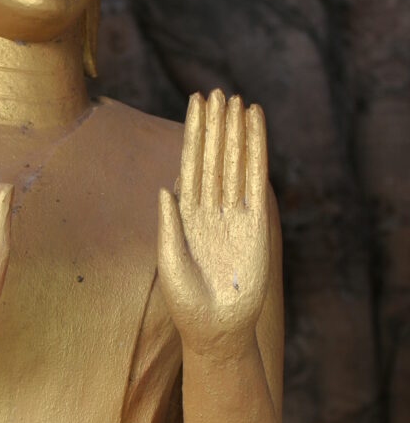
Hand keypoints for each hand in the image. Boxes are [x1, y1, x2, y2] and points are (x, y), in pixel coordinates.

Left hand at [157, 90, 270, 358]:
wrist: (216, 330)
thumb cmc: (186, 303)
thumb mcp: (169, 263)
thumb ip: (168, 226)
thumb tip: (164, 188)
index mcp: (185, 214)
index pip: (190, 164)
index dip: (194, 134)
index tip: (196, 103)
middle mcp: (210, 208)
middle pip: (213, 157)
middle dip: (215, 125)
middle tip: (217, 91)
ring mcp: (234, 214)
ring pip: (234, 163)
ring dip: (237, 133)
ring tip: (239, 101)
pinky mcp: (256, 225)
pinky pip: (256, 182)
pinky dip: (257, 154)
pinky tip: (257, 131)